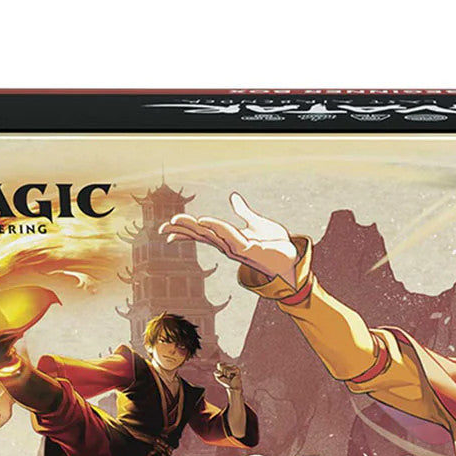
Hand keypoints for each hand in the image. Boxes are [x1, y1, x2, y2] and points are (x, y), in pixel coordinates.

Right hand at [159, 192, 299, 285]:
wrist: (292, 258)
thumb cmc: (275, 245)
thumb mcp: (258, 223)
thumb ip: (244, 211)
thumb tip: (233, 197)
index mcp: (229, 239)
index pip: (202, 233)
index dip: (184, 231)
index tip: (166, 229)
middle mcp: (229, 246)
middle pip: (201, 236)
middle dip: (183, 230)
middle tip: (163, 227)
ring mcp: (238, 249)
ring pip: (211, 236)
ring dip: (195, 227)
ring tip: (177, 221)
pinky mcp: (249, 250)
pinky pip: (230, 236)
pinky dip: (217, 228)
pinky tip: (205, 221)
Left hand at [214, 362, 242, 391]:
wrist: (232, 387)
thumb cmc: (226, 381)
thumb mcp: (218, 377)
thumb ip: (216, 373)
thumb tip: (221, 373)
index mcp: (227, 365)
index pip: (219, 364)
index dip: (219, 370)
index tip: (222, 374)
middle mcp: (231, 364)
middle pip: (221, 366)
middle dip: (222, 373)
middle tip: (226, 376)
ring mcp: (235, 366)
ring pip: (224, 368)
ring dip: (225, 374)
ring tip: (229, 377)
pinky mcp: (237, 369)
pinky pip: (228, 371)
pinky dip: (228, 375)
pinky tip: (232, 377)